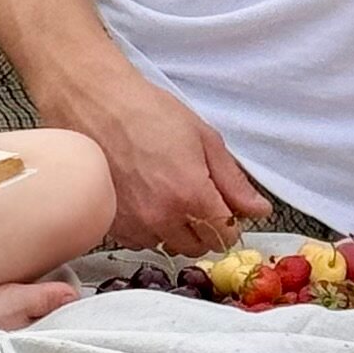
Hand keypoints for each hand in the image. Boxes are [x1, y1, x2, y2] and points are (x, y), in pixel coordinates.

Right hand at [77, 70, 269, 252]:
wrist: (95, 105)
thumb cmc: (148, 113)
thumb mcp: (204, 139)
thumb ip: (234, 181)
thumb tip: (258, 210)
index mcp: (191, 196)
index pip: (225, 236)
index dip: (230, 222)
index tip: (225, 206)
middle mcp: (161, 219)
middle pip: (198, 247)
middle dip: (205, 228)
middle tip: (197, 196)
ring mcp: (133, 225)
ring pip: (168, 245)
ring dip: (175, 229)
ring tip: (166, 193)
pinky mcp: (110, 225)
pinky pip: (140, 241)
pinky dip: (148, 228)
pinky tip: (145, 199)